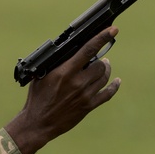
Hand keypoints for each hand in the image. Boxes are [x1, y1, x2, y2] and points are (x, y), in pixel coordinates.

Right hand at [5, 27, 121, 153]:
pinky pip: (107, 94)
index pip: (88, 50)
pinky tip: (116, 81)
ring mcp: (85, 95)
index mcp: (65, 72)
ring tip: (103, 66)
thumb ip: (58, 63)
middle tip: (97, 58)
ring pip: (104, 77)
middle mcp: (78, 82)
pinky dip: (114, 86)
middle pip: (100, 65)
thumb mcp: (43, 75)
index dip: (102, 38)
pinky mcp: (88, 106)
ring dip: (105, 70)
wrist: (38, 123)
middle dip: (100, 60)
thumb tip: (70, 50)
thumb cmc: (37, 97)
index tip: (113, 30)